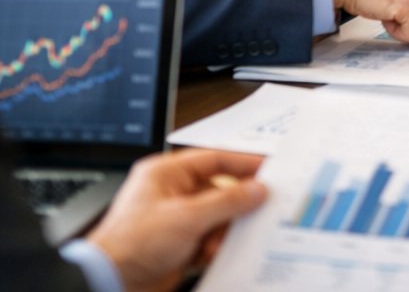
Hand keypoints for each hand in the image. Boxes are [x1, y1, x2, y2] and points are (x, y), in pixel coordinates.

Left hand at [86, 149, 265, 291]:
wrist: (108, 283)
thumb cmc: (131, 245)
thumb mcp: (188, 218)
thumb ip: (228, 201)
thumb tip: (258, 189)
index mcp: (166, 174)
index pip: (214, 159)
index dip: (244, 163)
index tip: (269, 170)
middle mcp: (171, 192)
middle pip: (219, 189)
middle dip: (235, 205)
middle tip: (259, 209)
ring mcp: (174, 218)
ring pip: (217, 215)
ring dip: (223, 230)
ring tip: (222, 242)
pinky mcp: (177, 242)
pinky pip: (208, 236)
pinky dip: (214, 245)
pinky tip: (210, 254)